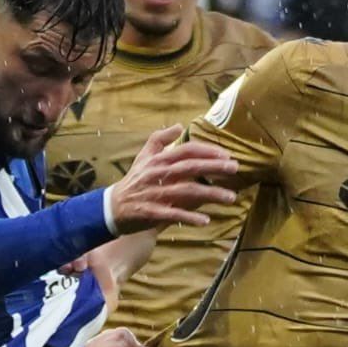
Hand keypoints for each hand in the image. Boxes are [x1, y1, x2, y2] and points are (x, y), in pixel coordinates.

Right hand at [104, 125, 238, 233]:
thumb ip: (159, 139)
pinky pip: (173, 214)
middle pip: (190, 167)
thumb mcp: (143, 156)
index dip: (207, 151)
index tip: (226, 155)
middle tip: (235, 168)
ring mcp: (155, 194)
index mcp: (158, 160)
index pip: (186, 150)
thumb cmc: (133, 181)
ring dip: (210, 194)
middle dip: (214, 167)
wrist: (112, 207)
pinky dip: (189, 217)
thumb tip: (179, 125)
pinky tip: (205, 221)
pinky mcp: (151, 212)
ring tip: (230, 198)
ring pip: (186, 191)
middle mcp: (158, 174)